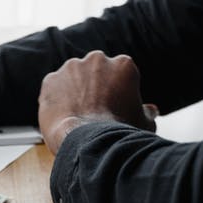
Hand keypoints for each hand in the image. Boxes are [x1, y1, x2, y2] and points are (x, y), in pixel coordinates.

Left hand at [37, 50, 157, 153]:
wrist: (90, 143)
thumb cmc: (121, 133)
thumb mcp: (143, 123)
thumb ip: (147, 112)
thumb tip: (151, 110)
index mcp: (123, 64)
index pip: (119, 73)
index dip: (116, 91)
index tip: (113, 107)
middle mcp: (97, 59)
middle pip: (95, 70)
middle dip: (94, 86)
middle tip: (95, 110)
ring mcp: (71, 68)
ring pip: (73, 77)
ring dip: (74, 91)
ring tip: (78, 115)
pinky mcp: (50, 80)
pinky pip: (53, 88)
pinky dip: (56, 99)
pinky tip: (63, 116)